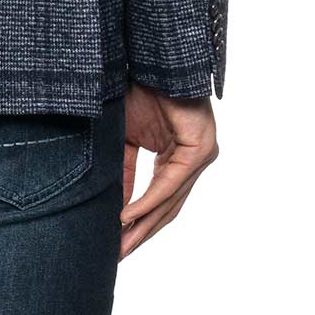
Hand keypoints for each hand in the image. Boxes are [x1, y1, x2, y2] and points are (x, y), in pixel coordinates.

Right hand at [119, 82, 218, 259]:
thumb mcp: (126, 137)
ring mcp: (200, 156)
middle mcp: (193, 160)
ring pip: (170, 201)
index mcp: (178, 157)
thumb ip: (125, 170)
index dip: (138, 223)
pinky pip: (171, 183)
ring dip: (143, 225)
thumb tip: (114, 204)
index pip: (160, 200)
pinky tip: (129, 216)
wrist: (153, 60)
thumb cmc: (139, 89)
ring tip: (121, 244)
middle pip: (167, 208)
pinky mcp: (199, 150)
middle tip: (117, 255)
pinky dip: (148, 201)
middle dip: (140, 233)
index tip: (117, 243)